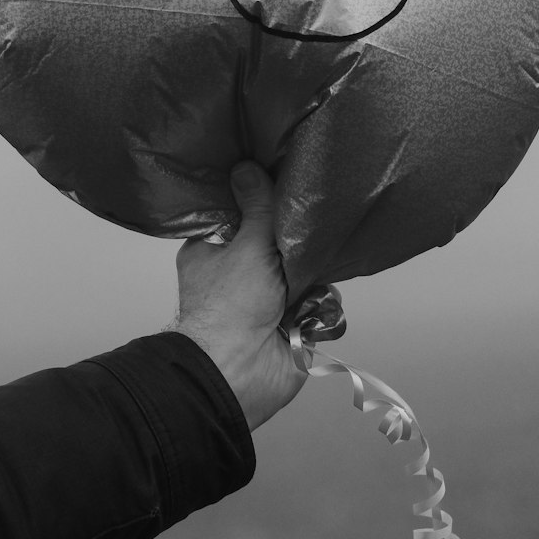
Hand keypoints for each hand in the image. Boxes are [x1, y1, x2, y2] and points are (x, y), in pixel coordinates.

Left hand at [169, 162, 306, 431]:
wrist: (242, 372)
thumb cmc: (231, 304)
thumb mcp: (246, 245)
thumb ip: (256, 207)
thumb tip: (246, 166)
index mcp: (213, 249)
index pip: (238, 211)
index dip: (258, 196)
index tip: (281, 174)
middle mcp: (238, 271)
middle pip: (275, 238)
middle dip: (295, 234)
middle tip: (315, 211)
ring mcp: (266, 297)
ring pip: (300, 267)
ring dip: (312, 267)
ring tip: (322, 254)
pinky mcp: (293, 320)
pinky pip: (316, 298)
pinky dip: (322, 297)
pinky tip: (326, 288)